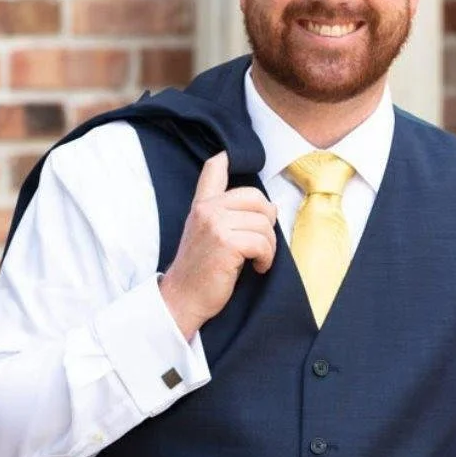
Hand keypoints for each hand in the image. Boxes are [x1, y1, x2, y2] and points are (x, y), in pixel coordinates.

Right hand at [159, 151, 276, 339]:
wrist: (183, 299)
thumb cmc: (200, 270)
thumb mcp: (207, 234)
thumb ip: (228, 215)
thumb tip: (272, 206)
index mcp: (202, 204)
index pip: (214, 169)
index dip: (226, 159)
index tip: (228, 157)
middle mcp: (207, 209)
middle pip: (257, 198)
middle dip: (267, 223)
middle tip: (261, 243)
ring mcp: (216, 224)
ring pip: (264, 223)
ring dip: (269, 247)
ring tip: (257, 259)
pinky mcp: (226, 243)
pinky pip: (263, 243)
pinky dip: (266, 258)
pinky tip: (257, 267)